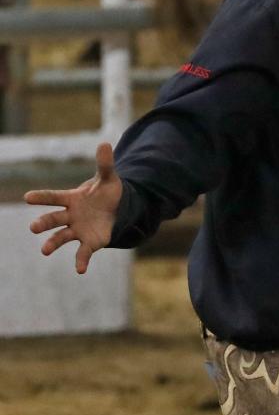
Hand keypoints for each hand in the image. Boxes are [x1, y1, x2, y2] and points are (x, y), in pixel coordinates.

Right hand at [24, 142, 121, 273]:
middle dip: (43, 223)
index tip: (28, 196)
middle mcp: (69, 215)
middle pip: (52, 219)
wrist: (115, 210)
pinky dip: (81, 261)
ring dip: (52, 243)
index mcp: (71, 199)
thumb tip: (105, 143)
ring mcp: (77, 230)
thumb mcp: (108, 178)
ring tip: (45, 250)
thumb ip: (105, 164)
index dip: (41, 197)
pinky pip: (82, 252)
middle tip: (33, 227)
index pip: (53, 197)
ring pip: (60, 237)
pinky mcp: (88, 242)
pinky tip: (80, 270)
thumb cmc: (105, 193)